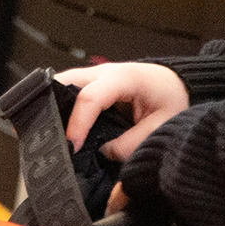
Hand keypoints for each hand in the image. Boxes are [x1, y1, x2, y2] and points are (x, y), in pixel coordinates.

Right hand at [57, 61, 189, 162]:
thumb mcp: (160, 126)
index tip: (73, 147)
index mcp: (122, 78)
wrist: (175, 83)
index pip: (90, 97)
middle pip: (64, 82)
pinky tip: (58, 127)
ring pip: (62, 84)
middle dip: (52, 108)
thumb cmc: (171, 99)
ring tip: (51, 134)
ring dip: (53, 107)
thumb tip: (103, 153)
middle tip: (49, 137)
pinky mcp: (91, 84)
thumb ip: (131, 143)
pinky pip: (68, 91)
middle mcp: (103, 72)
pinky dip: (60, 107)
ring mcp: (94, 76)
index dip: (78, 124)